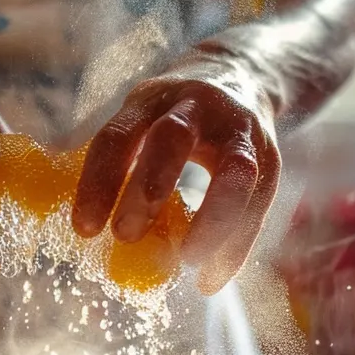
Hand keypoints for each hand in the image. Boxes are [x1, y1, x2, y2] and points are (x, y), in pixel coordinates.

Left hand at [72, 35, 282, 295]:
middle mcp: (197, 106)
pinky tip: (211, 279)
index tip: (84, 230)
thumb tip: (88, 232)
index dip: (98, 182)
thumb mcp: (142, 118)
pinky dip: (236, 244)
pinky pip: (258, 201)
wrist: (243, 75)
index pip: (118, 136)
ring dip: (211, 220)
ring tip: (187, 260)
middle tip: (125, 237)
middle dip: (148, 190)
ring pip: (234, 171)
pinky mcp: (270, 155)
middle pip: (172, 139)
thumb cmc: (174, 116)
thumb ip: (121, 163)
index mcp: (150, 99)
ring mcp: (240, 128)